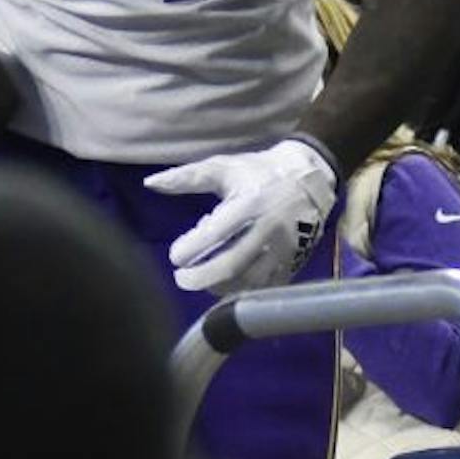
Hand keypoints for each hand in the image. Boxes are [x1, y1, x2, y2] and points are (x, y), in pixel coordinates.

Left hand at [143, 138, 336, 295]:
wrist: (310, 177)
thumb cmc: (259, 171)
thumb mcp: (223, 167)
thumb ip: (186, 177)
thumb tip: (149, 183)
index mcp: (251, 201)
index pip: (217, 231)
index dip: (192, 247)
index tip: (174, 256)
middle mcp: (269, 227)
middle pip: (233, 264)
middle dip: (202, 277)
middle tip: (180, 279)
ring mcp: (286, 248)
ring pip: (250, 280)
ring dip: (221, 286)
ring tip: (203, 281)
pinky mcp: (295, 261)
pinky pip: (268, 286)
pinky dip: (245, 291)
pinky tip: (228, 286)